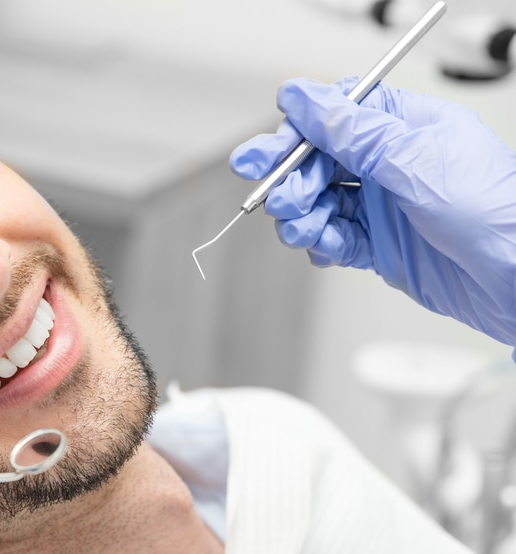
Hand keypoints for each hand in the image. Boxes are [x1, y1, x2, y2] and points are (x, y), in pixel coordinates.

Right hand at [230, 77, 515, 345]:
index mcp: (404, 128)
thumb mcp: (414, 159)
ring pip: (318, 202)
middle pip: (317, 160)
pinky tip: (324, 247)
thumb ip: (353, 132)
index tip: (268, 151)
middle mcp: (390, 164)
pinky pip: (333, 239)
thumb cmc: (495, 211)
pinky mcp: (379, 246)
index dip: (296, 132)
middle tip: (277, 196)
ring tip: (305, 228)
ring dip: (302, 216)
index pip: (335, 117)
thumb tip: (306, 99)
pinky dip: (320, 244)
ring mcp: (383, 206)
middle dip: (291, 178)